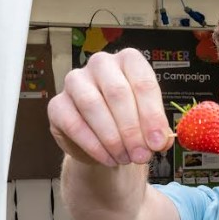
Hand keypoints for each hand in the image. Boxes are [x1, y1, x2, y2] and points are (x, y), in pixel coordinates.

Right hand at [47, 48, 172, 166]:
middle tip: (141, 155)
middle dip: (132, 129)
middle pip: (117, 92)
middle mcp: (101, 64)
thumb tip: (161, 141)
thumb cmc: (128, 122)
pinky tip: (107, 158)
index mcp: (128, 61)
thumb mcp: (148, 125)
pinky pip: (73, 123)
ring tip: (125, 158)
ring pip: (92, 105)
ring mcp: (75, 81)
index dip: (152, 115)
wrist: (101, 139)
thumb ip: (156, 131)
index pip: (142, 82)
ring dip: (112, 138)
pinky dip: (93, 145)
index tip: (157, 142)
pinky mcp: (57, 104)